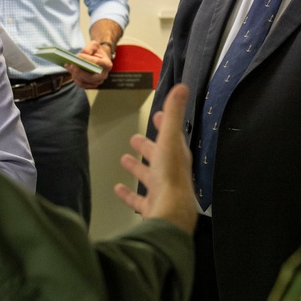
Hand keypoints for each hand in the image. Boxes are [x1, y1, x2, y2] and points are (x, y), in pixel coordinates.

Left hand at [65, 40, 112, 88]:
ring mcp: (97, 81)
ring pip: (84, 81)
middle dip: (78, 70)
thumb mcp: (94, 45)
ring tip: (68, 66)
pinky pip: (81, 84)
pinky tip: (70, 70)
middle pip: (90, 76)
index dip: (86, 59)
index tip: (78, 55)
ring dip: (75, 74)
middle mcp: (104, 75)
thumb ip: (89, 48)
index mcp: (106, 64)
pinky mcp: (90, 85)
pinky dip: (74, 78)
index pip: (96, 62)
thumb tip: (81, 55)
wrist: (98, 58)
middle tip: (70, 64)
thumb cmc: (95, 51)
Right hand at [113, 84, 196, 234]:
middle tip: (135, 138)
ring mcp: (162, 192)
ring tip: (124, 159)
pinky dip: (128, 193)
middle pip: (159, 157)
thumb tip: (182, 87)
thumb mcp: (169, 140)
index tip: (157, 115)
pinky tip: (118, 188)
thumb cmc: (169, 176)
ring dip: (138, 167)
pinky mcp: (153, 208)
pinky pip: (139, 199)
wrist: (169, 214)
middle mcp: (172, 173)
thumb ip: (173, 114)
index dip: (165, 124)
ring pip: (149, 177)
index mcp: (177, 156)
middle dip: (148, 146)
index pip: (172, 136)